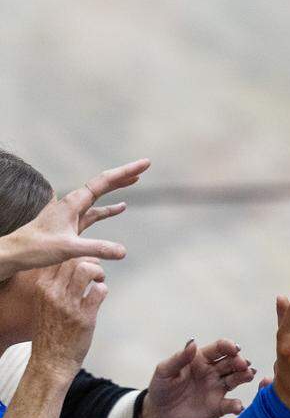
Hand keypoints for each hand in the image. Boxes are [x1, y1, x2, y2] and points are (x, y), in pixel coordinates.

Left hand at [0, 159, 148, 280]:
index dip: (126, 172)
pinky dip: (109, 208)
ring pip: (100, 195)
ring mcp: (73, 213)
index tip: (144, 165)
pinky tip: (120, 208)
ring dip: (118, 188)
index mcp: (73, 202)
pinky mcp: (72, 224)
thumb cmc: (37, 248)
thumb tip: (124, 251)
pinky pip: (96, 212)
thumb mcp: (70, 249)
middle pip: (103, 183)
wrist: (16, 252)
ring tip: (135, 180)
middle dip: (124, 174)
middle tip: (144, 166)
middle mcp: (74, 203)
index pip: (104, 182)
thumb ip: (97, 248)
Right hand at [28, 257, 108, 378]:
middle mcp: (53, 293)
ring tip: (99, 280)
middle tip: (95, 273)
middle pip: (73, 260)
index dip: (75, 257)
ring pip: (86, 270)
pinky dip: (103, 289)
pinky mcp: (84, 317)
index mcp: (42, 288)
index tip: (82, 264)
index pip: (59, 259)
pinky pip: (99, 291)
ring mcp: (69, 304)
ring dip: (98, 272)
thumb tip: (72, 269)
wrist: (51, 359)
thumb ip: (54, 286)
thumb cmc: (50, 330)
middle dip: (89, 261)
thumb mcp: (44, 303)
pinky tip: (100, 295)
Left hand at [141, 339, 255, 417]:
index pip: (220, 348)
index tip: (234, 349)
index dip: (229, 346)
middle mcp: (214, 371)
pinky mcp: (220, 406)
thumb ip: (179, 358)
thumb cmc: (161, 388)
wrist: (160, 415)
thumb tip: (193, 342)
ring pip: (238, 379)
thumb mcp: (165, 371)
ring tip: (249, 376)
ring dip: (245, 376)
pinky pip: (232, 404)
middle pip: (232, 362)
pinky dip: (237, 405)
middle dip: (240, 361)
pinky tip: (238, 406)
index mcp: (202, 359)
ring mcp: (219, 388)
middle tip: (243, 364)